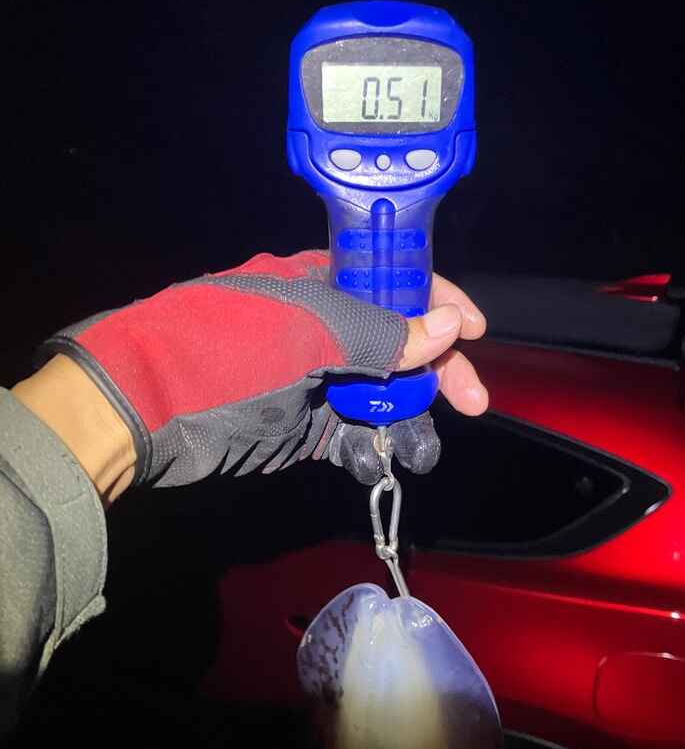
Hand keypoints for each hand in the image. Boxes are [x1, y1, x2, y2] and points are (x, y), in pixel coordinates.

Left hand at [18, 252, 485, 500]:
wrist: (145, 410)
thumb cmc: (224, 349)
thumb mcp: (309, 331)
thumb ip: (383, 333)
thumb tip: (450, 327)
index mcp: (322, 285)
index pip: (396, 285)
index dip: (440, 303)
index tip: (476, 333)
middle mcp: (323, 330)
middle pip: (399, 346)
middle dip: (437, 372)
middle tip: (472, 403)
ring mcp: (312, 381)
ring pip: (381, 398)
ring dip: (409, 421)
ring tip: (424, 450)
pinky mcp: (301, 430)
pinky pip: (352, 438)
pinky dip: (372, 451)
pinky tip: (384, 464)